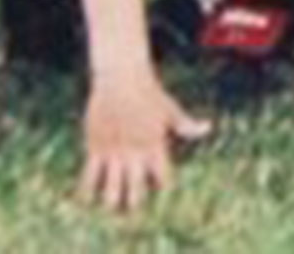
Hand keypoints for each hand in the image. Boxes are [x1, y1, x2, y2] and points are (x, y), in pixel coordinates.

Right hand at [79, 72, 210, 211]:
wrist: (121, 78)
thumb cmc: (149, 92)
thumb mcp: (170, 109)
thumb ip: (186, 125)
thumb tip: (209, 127)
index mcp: (156, 146)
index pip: (162, 179)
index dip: (162, 190)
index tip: (161, 197)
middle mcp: (135, 152)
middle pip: (136, 189)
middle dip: (135, 204)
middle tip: (133, 217)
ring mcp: (114, 151)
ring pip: (111, 186)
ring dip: (111, 202)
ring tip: (111, 212)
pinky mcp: (96, 147)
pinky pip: (90, 174)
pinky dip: (87, 189)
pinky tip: (84, 201)